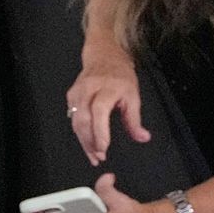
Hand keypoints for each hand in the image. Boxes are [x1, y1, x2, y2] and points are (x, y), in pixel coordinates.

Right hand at [69, 46, 150, 165]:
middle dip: (90, 141)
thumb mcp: (134, 95)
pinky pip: (73, 117)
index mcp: (107, 87)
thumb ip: (135, 119)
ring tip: (93, 155)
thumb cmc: (120, 74)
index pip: (99, 111)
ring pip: (76, 121)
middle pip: (84, 119)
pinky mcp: (71, 96)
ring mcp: (78, 92)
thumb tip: (142, 138)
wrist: (103, 55)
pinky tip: (87, 142)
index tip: (104, 148)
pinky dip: (79, 132)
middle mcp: (89, 89)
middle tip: (99, 157)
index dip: (100, 131)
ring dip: (83, 141)